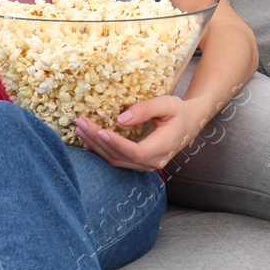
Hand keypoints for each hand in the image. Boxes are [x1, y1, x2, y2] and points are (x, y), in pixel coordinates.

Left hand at [75, 95, 204, 171]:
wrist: (189, 123)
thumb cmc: (179, 111)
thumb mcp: (167, 104)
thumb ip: (145, 110)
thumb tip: (120, 120)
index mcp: (163, 147)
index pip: (136, 152)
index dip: (117, 144)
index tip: (100, 131)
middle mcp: (153, 161)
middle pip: (120, 157)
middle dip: (98, 141)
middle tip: (80, 123)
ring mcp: (145, 165)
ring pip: (115, 160)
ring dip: (95, 146)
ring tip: (80, 130)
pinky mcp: (138, 163)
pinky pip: (117, 160)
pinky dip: (101, 151)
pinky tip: (87, 142)